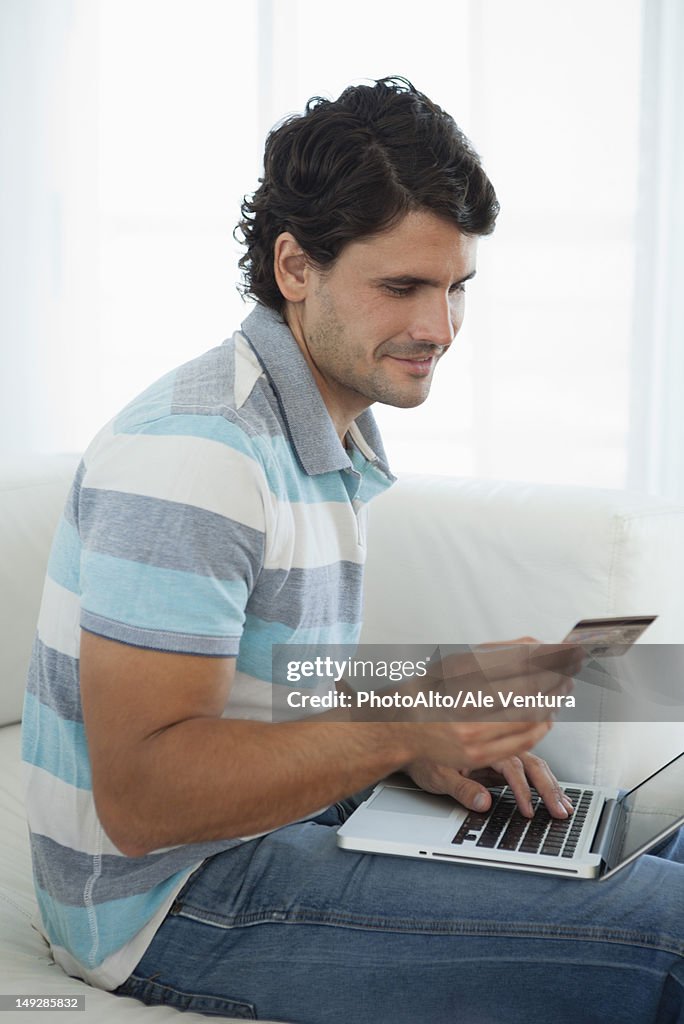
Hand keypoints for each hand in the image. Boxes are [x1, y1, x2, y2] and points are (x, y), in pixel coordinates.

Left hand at [406, 753, 573, 818]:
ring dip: (552, 785)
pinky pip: (530, 769)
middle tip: (560, 811)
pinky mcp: (503, 762)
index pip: (511, 768)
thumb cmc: (425, 758)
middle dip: (548, 789)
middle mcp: (496, 746)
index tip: (528, 812)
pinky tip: (557, 794)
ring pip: (535, 765)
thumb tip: (483, 803)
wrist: (415, 743)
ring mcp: (502, 753)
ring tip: (565, 806)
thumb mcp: (438, 776)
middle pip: (531, 764)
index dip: (522, 790)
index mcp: (482, 746)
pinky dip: (546, 781)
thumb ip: (461, 788)